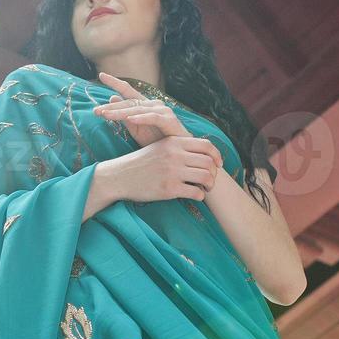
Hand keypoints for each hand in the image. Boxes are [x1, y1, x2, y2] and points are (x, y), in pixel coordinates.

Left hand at [92, 72, 185, 147]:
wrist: (179, 152)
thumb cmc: (158, 142)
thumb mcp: (137, 130)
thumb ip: (125, 116)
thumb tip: (112, 98)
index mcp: (144, 106)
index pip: (128, 91)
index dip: (115, 82)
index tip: (101, 75)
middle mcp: (153, 104)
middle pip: (128, 103)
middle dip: (111, 107)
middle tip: (96, 111)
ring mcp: (162, 110)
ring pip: (137, 110)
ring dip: (121, 113)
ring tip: (106, 115)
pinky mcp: (169, 120)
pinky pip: (152, 118)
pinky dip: (141, 118)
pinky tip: (130, 119)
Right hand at [105, 136, 223, 204]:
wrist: (120, 176)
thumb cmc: (141, 163)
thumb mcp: (159, 147)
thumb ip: (179, 147)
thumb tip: (203, 154)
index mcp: (174, 142)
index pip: (206, 145)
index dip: (217, 156)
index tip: (218, 165)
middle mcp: (175, 154)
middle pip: (209, 162)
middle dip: (214, 173)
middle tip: (209, 181)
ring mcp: (173, 172)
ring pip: (206, 177)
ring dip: (209, 185)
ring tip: (204, 189)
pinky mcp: (169, 189)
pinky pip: (196, 192)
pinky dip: (199, 196)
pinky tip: (195, 196)